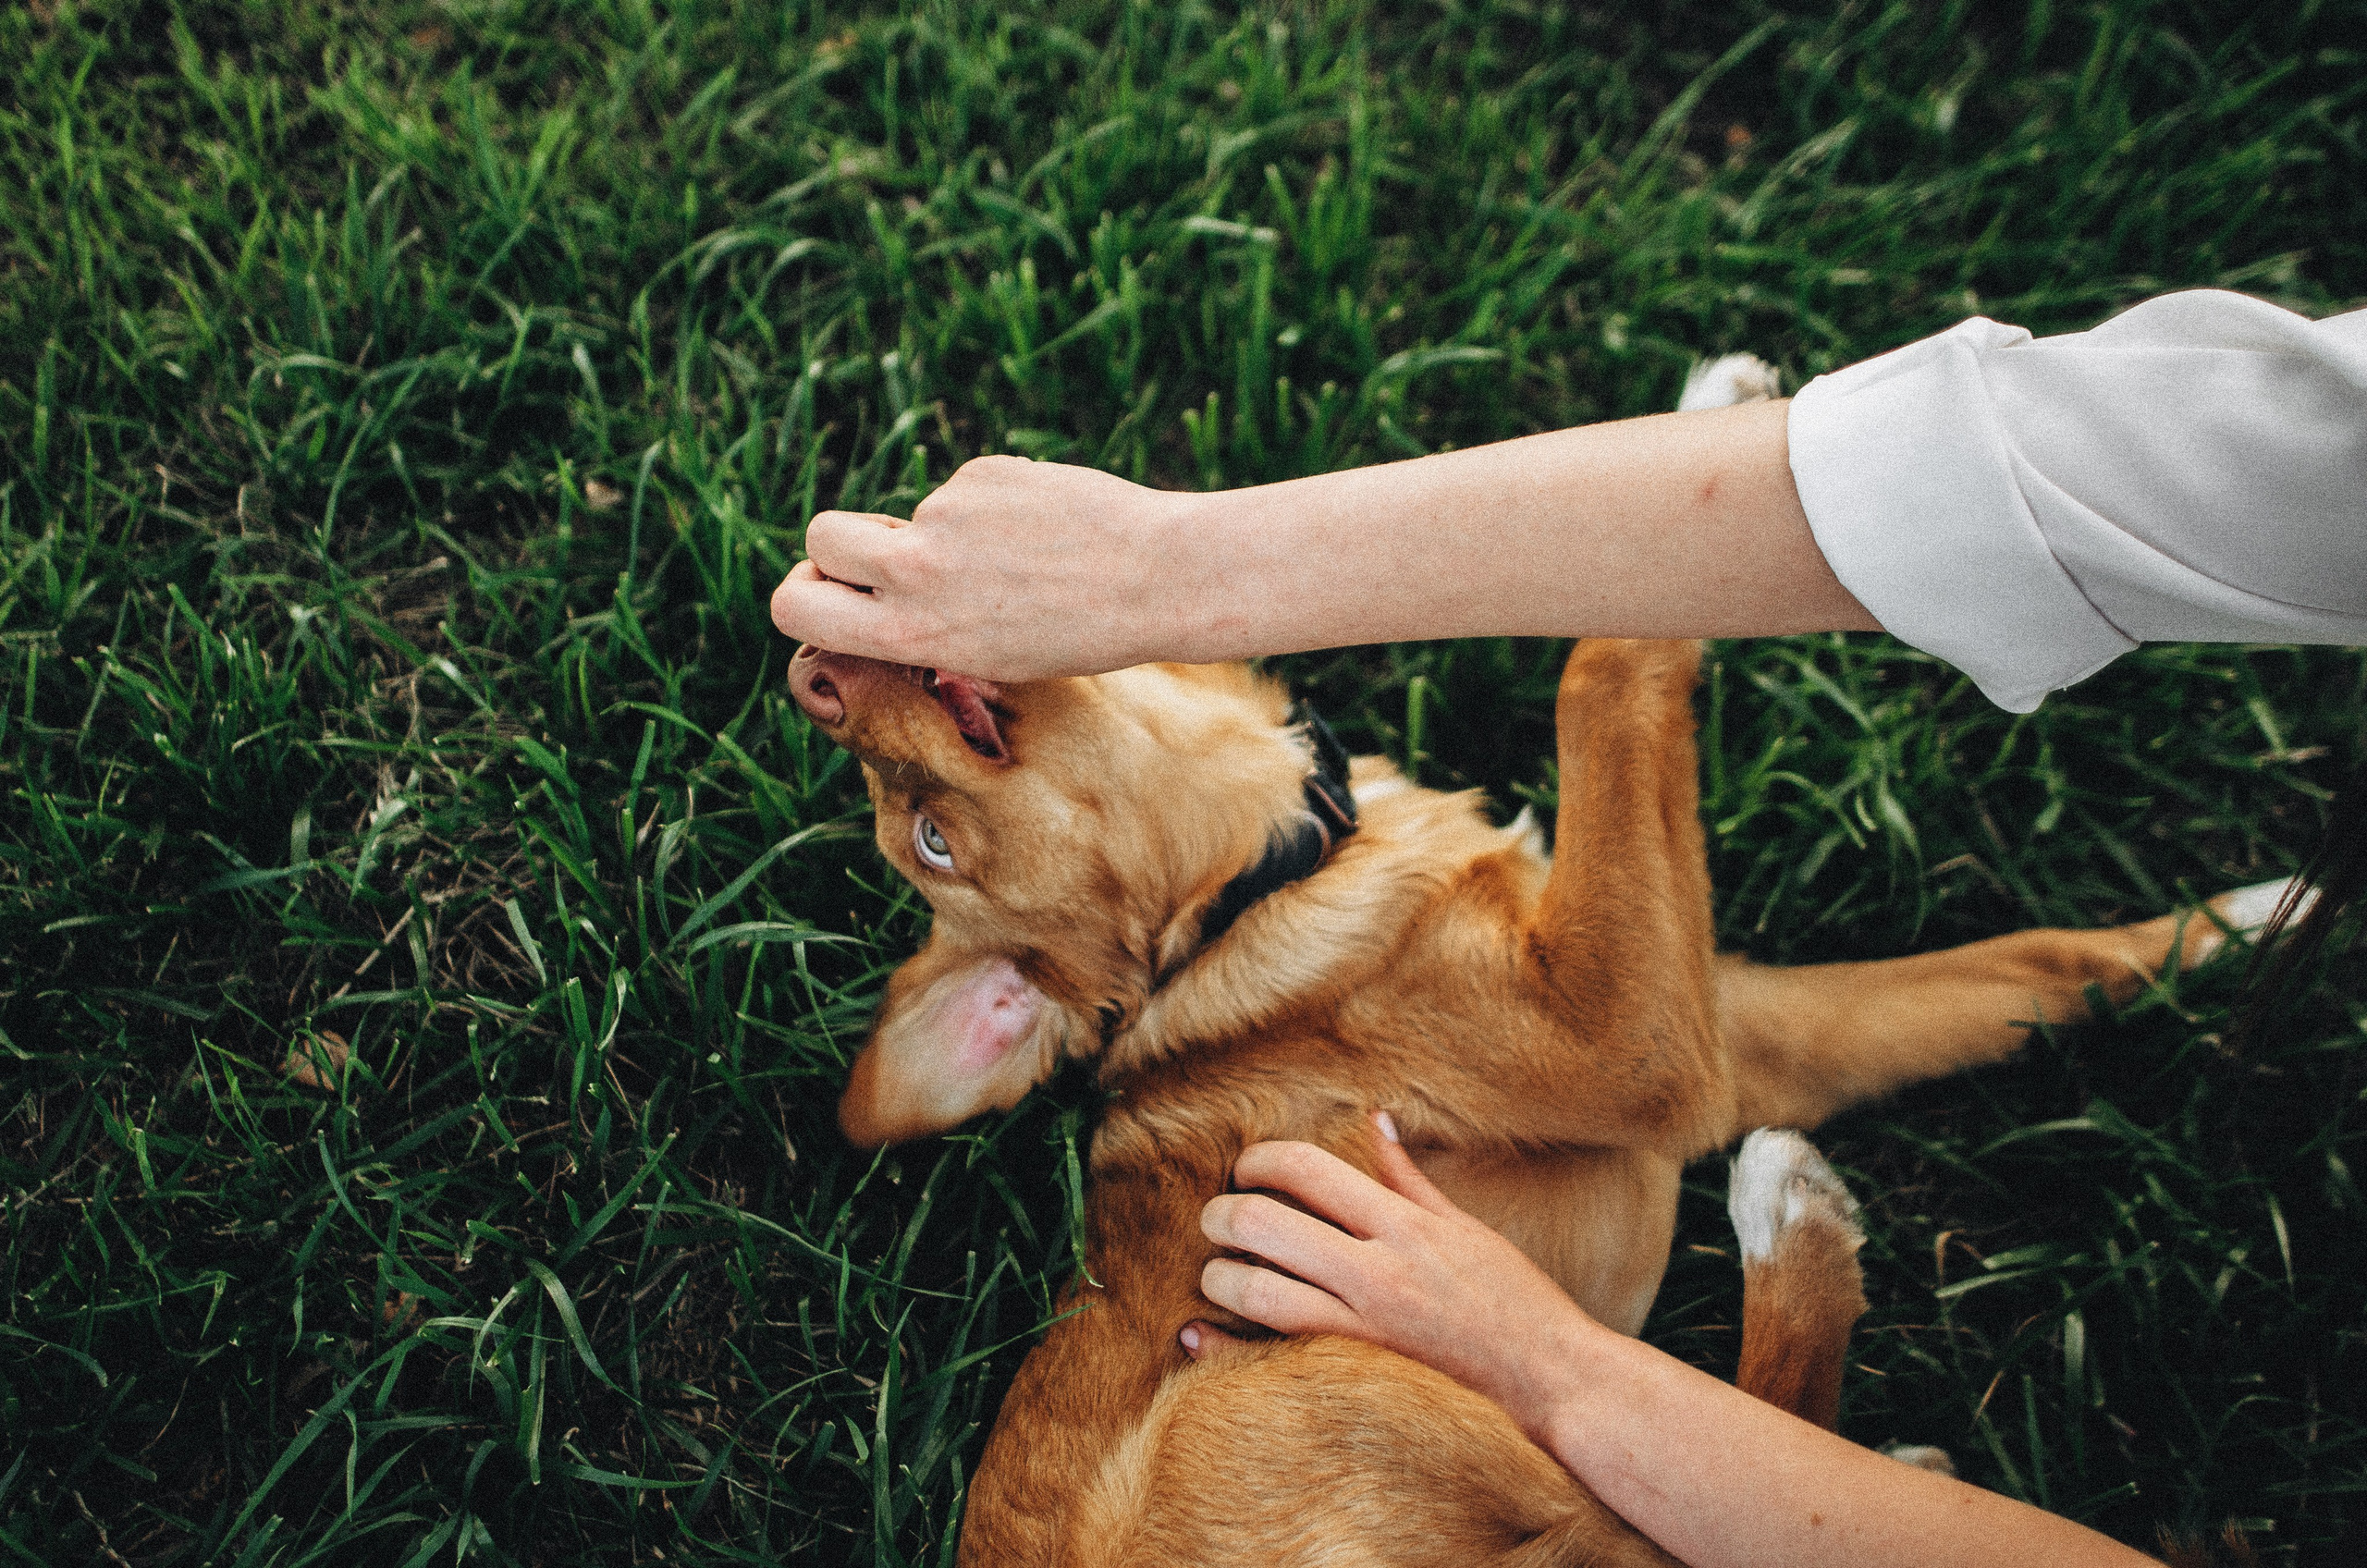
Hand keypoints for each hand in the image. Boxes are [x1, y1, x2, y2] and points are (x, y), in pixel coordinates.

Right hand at [769, 456, 1204, 679]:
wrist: (1155, 581)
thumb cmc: (1080, 633)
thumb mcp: (986, 655)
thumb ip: (923, 623)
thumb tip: (880, 591)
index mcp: (910, 635)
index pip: (792, 605)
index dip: (803, 592)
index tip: (828, 590)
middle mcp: (913, 573)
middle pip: (820, 536)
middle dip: (836, 545)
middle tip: (883, 556)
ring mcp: (943, 516)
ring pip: (918, 515)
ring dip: (946, 529)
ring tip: (1020, 558)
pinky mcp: (981, 474)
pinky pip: (969, 490)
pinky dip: (997, 506)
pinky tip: (1048, 530)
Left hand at [1187, 1112, 1605, 1442]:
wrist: (1558, 1385)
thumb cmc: (1517, 1304)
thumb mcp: (1467, 1230)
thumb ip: (1409, 1180)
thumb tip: (1377, 1122)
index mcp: (1404, 1227)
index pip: (1307, 1171)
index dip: (1260, 1160)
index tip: (1246, 1168)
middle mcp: (1378, 1274)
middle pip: (1265, 1226)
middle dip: (1222, 1215)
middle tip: (1216, 1218)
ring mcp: (1364, 1332)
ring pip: (1256, 1293)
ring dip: (1218, 1277)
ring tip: (1216, 1272)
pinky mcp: (1357, 1381)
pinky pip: (1266, 1362)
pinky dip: (1219, 1347)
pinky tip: (1194, 1333)